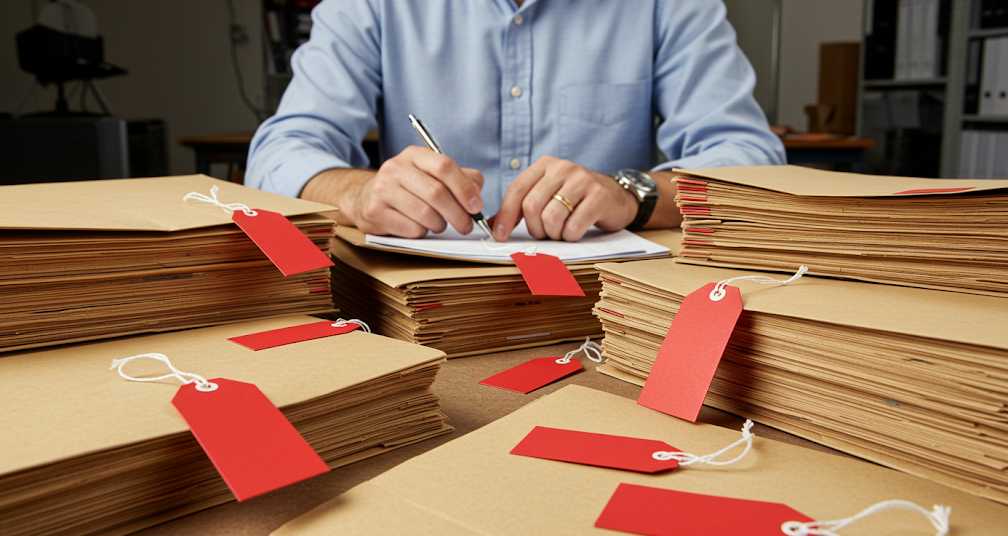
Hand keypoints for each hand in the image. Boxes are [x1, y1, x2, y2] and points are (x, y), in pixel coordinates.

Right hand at [349, 146, 483, 236]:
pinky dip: (422, 232)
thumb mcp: (432, 175)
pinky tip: (419, 227)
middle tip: (466, 226)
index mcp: (415, 155)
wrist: (365, 198)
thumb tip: (476, 193)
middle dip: (458, 214)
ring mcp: (382, 189)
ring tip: (439, 224)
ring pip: (425, 213)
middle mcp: (396, 168)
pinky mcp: (375, 211)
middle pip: (436, 192)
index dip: (464, 188)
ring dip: (440, 225)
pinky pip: (410, 228)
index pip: (444, 166)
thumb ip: (460, 179)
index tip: (476, 206)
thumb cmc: (409, 189)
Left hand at [493, 156, 636, 241]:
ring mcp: (582, 180)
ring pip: (552, 218)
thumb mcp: (548, 196)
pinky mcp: (599, 196)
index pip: (517, 190)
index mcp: (545, 165)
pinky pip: (574, 226)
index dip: (505, 216)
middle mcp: (562, 168)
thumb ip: (522, 207)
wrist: (618, 197)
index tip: (500, 236)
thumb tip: (492, 226)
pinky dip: (571, 236)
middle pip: (532, 206)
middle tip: (545, 234)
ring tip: (562, 232)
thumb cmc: (577, 200)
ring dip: (554, 234)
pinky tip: (576, 231)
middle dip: (535, 229)